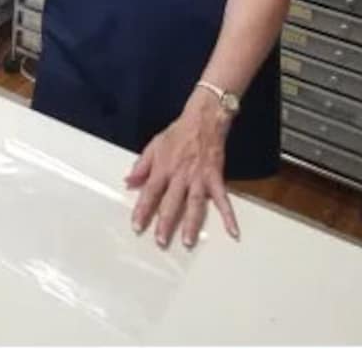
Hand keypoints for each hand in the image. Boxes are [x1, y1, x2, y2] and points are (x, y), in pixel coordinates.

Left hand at [125, 92, 238, 247]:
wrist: (203, 119)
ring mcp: (198, 177)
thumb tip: (127, 182)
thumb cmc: (177, 133)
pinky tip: (233, 231)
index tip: (137, 226)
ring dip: (191, 223)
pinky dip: (229, 215)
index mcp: (163, 167)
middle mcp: (180, 174)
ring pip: (194, 203)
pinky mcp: (215, 176)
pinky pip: (222, 198)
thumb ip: (141, 165)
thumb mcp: (154, 145)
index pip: (150, 191)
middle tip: (160, 242)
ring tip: (188, 242)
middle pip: (171, 201)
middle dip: (165, 222)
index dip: (142, 209)